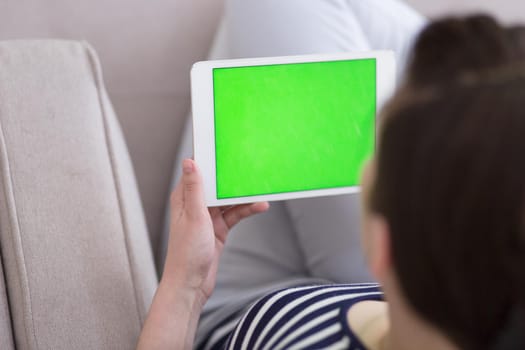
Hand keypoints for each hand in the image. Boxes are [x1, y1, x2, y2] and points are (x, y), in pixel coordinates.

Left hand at [163, 159, 268, 304]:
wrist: (191, 284)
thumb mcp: (194, 216)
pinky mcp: (218, 228)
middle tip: (250, 167)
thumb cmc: (186, 253)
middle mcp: (195, 205)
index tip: (225, 147)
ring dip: (244, 197)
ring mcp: (208, 217)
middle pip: (217, 185)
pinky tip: (260, 207)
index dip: (210, 159)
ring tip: (262, 191)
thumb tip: (189, 161)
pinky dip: (246, 210)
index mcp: (184, 198)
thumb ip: (194, 189)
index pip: (197, 171)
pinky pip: (235, 214)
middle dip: (233, 178)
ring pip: (229, 200)